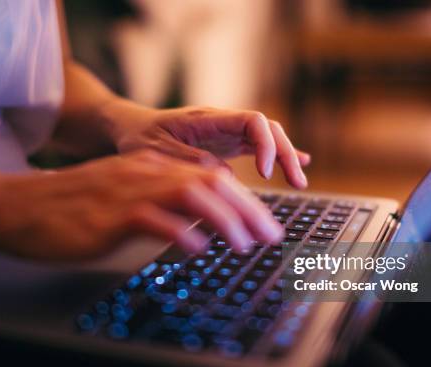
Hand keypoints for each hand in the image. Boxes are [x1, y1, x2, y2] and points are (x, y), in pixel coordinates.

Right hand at [0, 150, 282, 260]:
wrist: (20, 205)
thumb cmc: (73, 207)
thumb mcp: (124, 198)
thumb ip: (161, 205)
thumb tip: (198, 225)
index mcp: (152, 168)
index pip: (211, 178)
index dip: (244, 202)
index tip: (264, 225)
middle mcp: (146, 173)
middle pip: (210, 183)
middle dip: (248, 210)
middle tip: (271, 236)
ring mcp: (128, 191)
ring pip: (190, 196)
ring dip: (224, 219)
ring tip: (246, 244)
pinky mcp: (109, 215)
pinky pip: (153, 219)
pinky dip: (180, 232)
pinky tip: (197, 247)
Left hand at [101, 102, 310, 188]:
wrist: (131, 127)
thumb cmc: (140, 138)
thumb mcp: (157, 151)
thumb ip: (191, 161)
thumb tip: (227, 177)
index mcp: (208, 118)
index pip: (252, 120)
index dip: (266, 144)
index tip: (266, 173)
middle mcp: (222, 122)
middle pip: (267, 128)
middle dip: (286, 153)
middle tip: (297, 182)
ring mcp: (226, 132)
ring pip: (267, 138)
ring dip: (286, 157)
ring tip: (299, 182)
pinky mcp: (226, 144)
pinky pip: (258, 146)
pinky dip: (277, 156)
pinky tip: (299, 165)